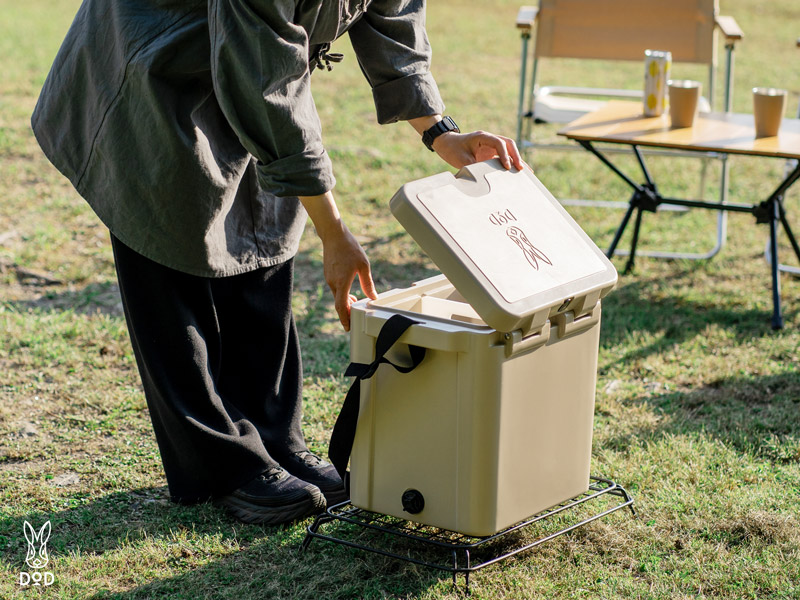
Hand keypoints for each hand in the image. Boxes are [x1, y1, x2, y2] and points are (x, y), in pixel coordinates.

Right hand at [298, 191, 377, 330]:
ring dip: (345, 302)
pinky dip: (342, 294)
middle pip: (339, 304)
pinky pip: (335, 289)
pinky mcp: (329, 274)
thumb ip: (368, 284)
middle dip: (347, 313)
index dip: (345, 319)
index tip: (348, 327)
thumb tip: (373, 297)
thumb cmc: (349, 248)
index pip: (341, 307)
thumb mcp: (364, 266)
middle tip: (354, 320)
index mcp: (342, 283)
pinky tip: (350, 292)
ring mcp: (329, 279)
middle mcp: (333, 283)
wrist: (333, 235)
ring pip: (337, 296)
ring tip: (355, 304)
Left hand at [432, 130, 524, 170]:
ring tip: (526, 172)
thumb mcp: (460, 160)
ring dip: (516, 159)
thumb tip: (483, 179)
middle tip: (521, 169)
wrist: (446, 143)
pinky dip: (512, 162)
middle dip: (516, 156)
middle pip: (508, 144)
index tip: (507, 167)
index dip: (505, 155)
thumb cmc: (452, 149)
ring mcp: (491, 144)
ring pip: (509, 149)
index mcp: (482, 137)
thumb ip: (473, 167)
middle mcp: (489, 138)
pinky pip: (504, 155)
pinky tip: (519, 171)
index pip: (498, 143)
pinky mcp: (491, 151)